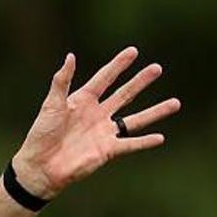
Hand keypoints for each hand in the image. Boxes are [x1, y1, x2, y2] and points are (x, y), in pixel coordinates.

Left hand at [11, 47, 181, 199]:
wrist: (40, 165)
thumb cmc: (41, 134)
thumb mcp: (51, 104)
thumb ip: (62, 81)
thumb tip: (71, 56)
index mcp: (82, 100)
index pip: (105, 78)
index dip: (118, 65)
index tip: (133, 51)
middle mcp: (97, 114)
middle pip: (124, 94)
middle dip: (141, 82)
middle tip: (157, 68)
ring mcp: (104, 132)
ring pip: (135, 119)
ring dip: (155, 111)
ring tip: (176, 103)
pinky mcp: (107, 150)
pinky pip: (130, 144)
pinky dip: (145, 142)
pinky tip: (161, 137)